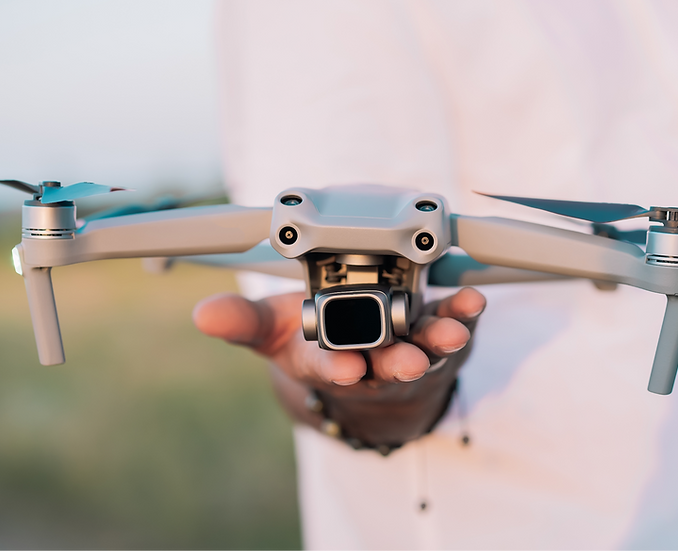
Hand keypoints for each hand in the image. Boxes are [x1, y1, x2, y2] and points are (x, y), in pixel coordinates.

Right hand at [192, 287, 485, 446]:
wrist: (363, 363)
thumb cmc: (316, 343)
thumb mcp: (275, 334)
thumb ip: (243, 323)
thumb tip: (203, 315)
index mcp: (328, 362)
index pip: (330, 368)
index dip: (338, 367)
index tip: (347, 369)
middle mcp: (372, 361)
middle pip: (386, 364)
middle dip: (399, 362)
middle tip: (408, 361)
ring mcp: (409, 348)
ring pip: (427, 350)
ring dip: (440, 342)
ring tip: (452, 334)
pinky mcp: (436, 333)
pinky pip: (455, 326)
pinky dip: (465, 316)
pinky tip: (473, 304)